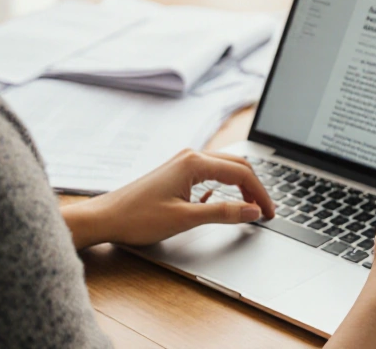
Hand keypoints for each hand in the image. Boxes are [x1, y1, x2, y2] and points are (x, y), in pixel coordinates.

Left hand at [62, 149, 275, 248]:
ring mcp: (182, 163)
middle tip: (267, 211)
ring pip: (224, 168)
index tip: (270, 213)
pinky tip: (225, 201)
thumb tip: (252, 211)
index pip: (241, 173)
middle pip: (236, 166)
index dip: (260, 194)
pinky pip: (210, 174)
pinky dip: (225, 186)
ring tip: (251, 206)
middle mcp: (190, 156)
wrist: (105, 217)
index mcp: (194, 162)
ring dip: (241, 185)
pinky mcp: (176, 173)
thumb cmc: (137, 217)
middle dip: (255, 187)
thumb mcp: (185, 219)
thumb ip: (222, 213)